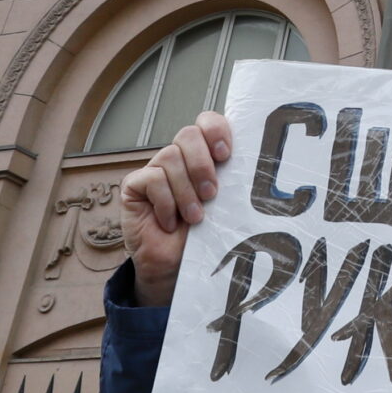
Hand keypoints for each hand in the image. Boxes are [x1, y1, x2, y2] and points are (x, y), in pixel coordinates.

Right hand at [121, 113, 235, 307]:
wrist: (176, 270)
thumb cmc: (205, 236)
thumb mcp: (225, 206)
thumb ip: (233, 181)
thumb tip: (256, 165)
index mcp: (204, 156)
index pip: (207, 122)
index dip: (216, 130)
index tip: (226, 154)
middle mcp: (179, 158)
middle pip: (188, 134)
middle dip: (202, 164)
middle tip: (211, 193)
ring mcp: (155, 170)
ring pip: (170, 157)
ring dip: (186, 191)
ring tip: (194, 218)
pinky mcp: (135, 186)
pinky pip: (150, 178)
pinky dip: (165, 202)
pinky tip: (170, 222)